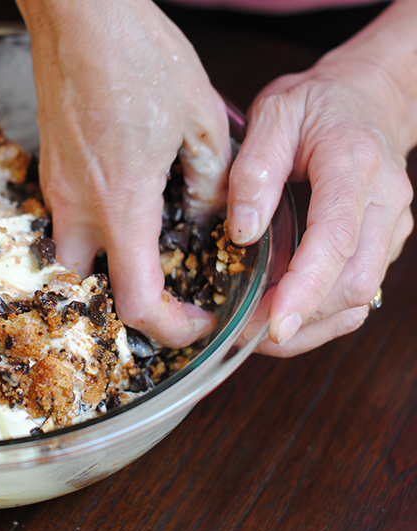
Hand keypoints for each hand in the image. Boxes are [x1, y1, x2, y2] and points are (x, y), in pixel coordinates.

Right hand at [17, 0, 232, 346]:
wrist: (81, 14)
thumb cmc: (139, 56)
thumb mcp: (201, 118)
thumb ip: (210, 181)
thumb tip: (209, 217)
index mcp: (121, 203)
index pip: (137, 300)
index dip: (172, 328)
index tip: (199, 321)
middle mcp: (78, 206)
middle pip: (87, 290)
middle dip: (124, 303)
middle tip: (168, 290)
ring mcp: (56, 187)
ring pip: (70, 256)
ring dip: (106, 267)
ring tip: (149, 246)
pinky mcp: (50, 168)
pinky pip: (67, 219)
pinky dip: (95, 230)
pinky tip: (128, 200)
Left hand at [228, 15, 415, 355]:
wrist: (366, 97)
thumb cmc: (315, 104)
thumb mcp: (273, 115)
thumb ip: (254, 170)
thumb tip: (243, 232)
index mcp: (353, 165)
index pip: (335, 239)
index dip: (305, 289)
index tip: (273, 325)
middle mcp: (384, 202)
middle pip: (354, 282)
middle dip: (300, 317)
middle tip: (245, 330)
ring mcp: (391, 226)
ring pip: (361, 297)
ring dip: (310, 323)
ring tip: (257, 329)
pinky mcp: (384, 242)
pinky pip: (360, 292)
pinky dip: (322, 314)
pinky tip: (284, 313)